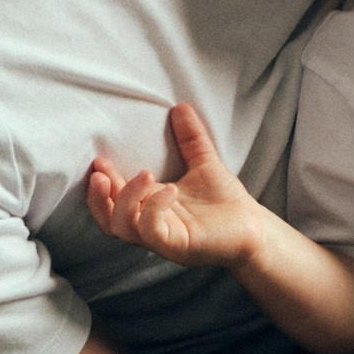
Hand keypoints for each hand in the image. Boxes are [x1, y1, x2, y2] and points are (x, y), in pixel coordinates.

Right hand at [86, 103, 270, 268]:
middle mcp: (150, 225)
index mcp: (149, 206)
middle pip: (108, 219)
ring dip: (125, 200)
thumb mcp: (204, 163)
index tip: (100, 158)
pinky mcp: (178, 247)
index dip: (102, 181)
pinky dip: (154, 209)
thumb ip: (191, 138)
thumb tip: (180, 106)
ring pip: (123, 228)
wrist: (254, 227)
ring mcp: (162, 239)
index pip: (112, 199)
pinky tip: (169, 190)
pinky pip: (152, 232)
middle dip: (99, 196)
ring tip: (144, 173)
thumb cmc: (226, 201)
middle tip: (100, 171)